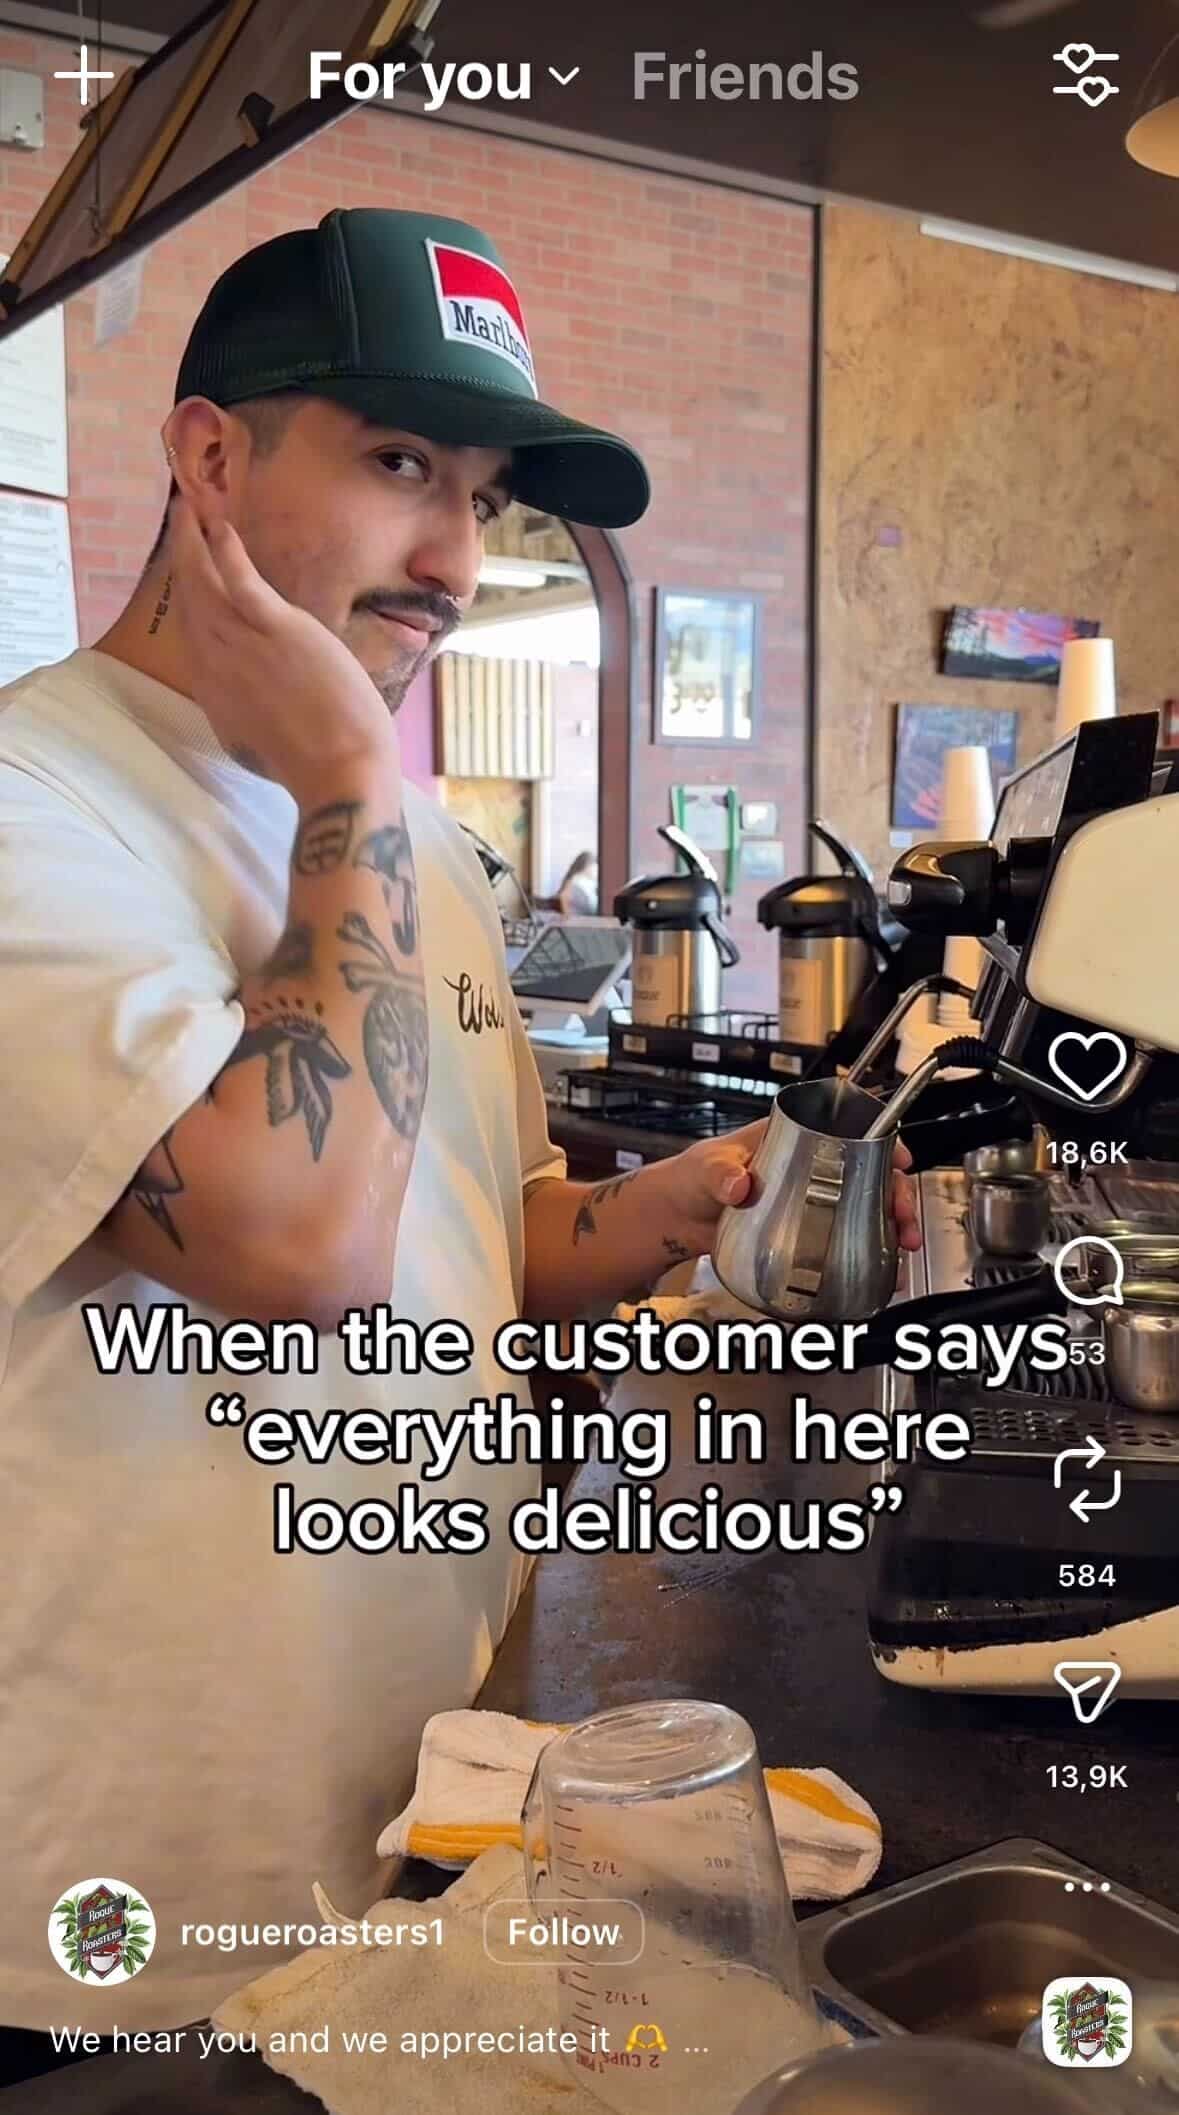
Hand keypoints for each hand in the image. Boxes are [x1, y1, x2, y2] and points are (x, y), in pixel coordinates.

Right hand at [169, 496, 395, 801]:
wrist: (338, 772)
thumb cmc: (309, 765)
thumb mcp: (257, 744)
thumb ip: (243, 712)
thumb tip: (245, 699)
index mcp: (214, 690)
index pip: (192, 633)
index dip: (186, 598)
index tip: (183, 573)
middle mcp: (216, 662)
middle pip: (189, 600)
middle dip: (180, 557)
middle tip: (175, 521)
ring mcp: (244, 644)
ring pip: (205, 583)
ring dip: (192, 541)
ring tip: (186, 506)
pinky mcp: (277, 629)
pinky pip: (242, 581)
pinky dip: (225, 551)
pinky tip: (216, 524)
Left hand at [654, 1122, 920, 1259]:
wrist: (679, 1219)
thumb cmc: (693, 1177)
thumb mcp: (707, 1167)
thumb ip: (721, 1174)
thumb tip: (739, 1184)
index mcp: (796, 1138)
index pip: (852, 1130)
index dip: (884, 1142)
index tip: (900, 1158)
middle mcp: (813, 1167)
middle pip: (871, 1174)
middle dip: (898, 1194)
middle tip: (903, 1218)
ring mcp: (814, 1201)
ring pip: (867, 1207)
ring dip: (892, 1226)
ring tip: (902, 1247)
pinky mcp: (807, 1232)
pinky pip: (846, 1238)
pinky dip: (869, 1252)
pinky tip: (882, 1270)